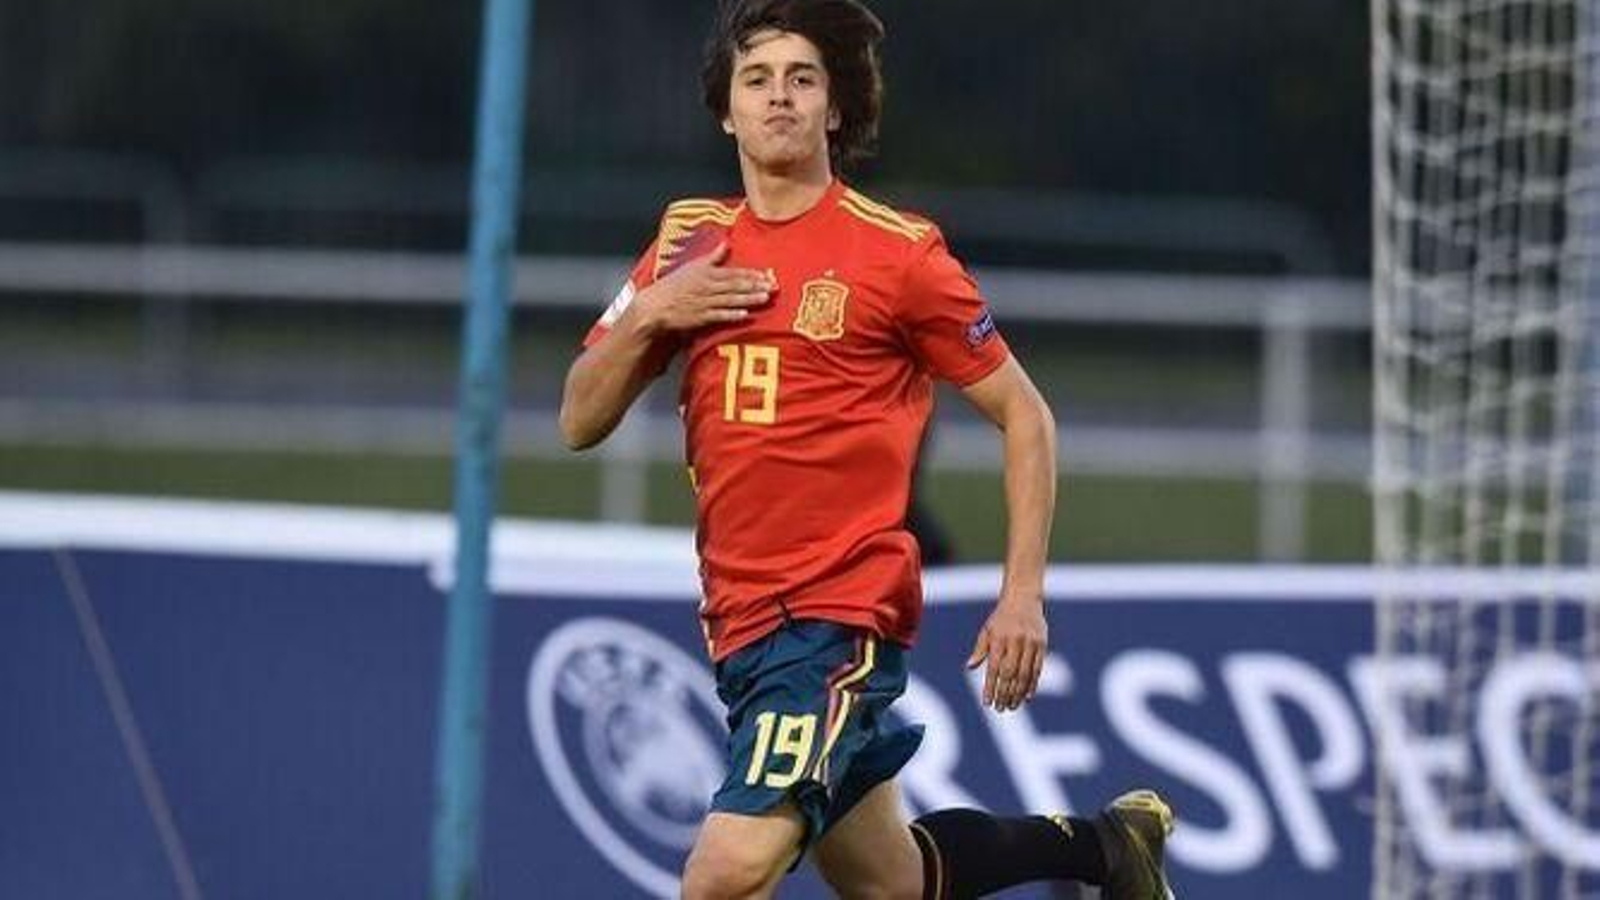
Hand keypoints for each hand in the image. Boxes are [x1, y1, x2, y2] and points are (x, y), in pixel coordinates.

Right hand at [630, 242, 773, 333]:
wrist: (655, 305)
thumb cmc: (674, 285)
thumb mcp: (693, 266)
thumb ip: (713, 256)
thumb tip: (726, 242)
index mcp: (707, 273)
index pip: (733, 272)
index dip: (751, 274)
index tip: (768, 275)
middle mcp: (707, 286)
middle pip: (735, 285)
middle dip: (755, 286)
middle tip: (773, 287)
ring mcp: (704, 302)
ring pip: (730, 299)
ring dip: (748, 299)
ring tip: (765, 298)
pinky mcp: (699, 317)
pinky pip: (718, 316)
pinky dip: (731, 315)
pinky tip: (745, 315)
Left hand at [965, 594, 1047, 710]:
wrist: (1023, 598)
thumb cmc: (1001, 617)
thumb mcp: (987, 630)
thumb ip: (980, 649)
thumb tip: (970, 667)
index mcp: (999, 638)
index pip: (993, 668)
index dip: (990, 687)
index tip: (987, 703)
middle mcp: (1015, 641)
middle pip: (1010, 674)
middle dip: (1004, 693)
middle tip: (1000, 708)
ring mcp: (1030, 643)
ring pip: (1025, 674)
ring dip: (1018, 693)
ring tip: (1011, 706)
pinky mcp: (1042, 645)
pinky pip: (1038, 669)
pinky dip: (1032, 684)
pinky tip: (1027, 697)